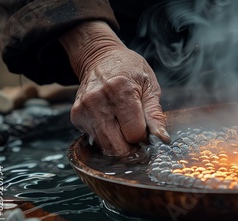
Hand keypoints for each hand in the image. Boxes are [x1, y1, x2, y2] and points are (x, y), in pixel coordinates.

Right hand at [60, 22, 169, 155]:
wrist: (100, 57)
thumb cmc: (130, 70)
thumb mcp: (150, 87)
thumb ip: (155, 115)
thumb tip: (162, 138)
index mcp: (120, 90)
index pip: (134, 133)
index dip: (144, 137)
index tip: (146, 130)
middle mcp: (98, 100)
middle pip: (117, 146)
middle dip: (131, 146)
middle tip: (136, 134)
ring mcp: (84, 109)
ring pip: (106, 146)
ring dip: (119, 144)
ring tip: (125, 128)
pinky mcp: (76, 115)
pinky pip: (95, 139)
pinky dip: (107, 137)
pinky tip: (112, 122)